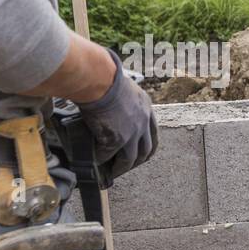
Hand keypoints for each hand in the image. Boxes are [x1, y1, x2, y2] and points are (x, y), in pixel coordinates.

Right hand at [78, 50, 157, 178]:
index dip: (148, 146)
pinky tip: (95, 162)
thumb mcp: (124, 88)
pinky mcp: (116, 138)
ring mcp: (131, 132)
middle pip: (145, 150)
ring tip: (112, 172)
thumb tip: (113, 105)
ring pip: (130, 159)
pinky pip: (108, 155)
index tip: (144, 154)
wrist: (99, 79)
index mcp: (146, 109)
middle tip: (127, 166)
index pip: (153, 134)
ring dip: (121, 167)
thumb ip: (124, 100)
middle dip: (137, 161)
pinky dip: (101, 160)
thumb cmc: (105, 77)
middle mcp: (143, 123)